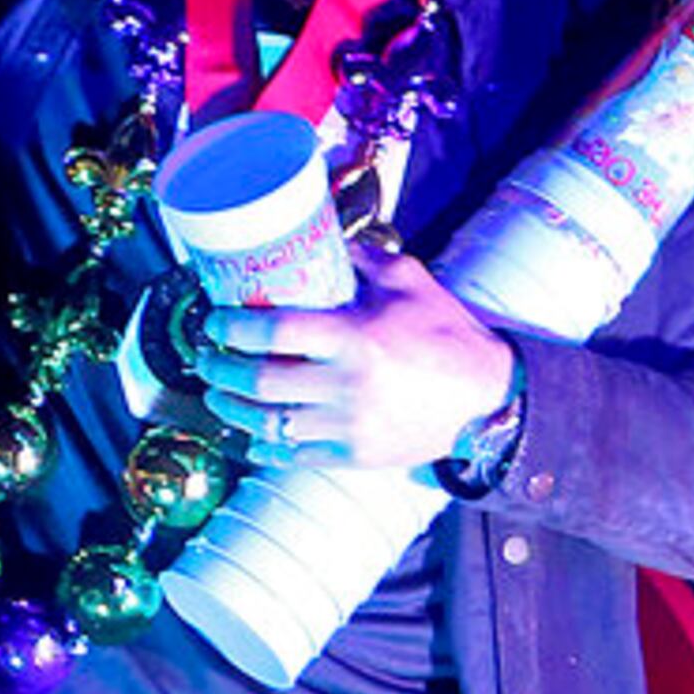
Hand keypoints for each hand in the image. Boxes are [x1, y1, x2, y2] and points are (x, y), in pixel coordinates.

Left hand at [195, 245, 517, 474]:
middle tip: (203, 358)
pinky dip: (265, 446)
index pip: (272, 333)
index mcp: (354, 338)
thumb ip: (363, 258)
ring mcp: (349, 426)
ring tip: (216, 396)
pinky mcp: (356, 455)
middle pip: (258, 383)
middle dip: (218, 371)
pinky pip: (295, 456)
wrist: (490, 398)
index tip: (213, 322)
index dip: (231, 328)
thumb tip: (323, 237)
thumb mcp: (409, 280)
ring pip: (268, 425)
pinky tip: (250, 434)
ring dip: (232, 411)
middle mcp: (346, 385)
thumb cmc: (448, 334)